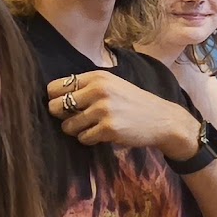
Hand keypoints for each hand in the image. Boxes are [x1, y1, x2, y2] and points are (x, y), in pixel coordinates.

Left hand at [48, 72, 197, 161]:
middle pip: (56, 106)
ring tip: (94, 127)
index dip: (56, 99)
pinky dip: (90, 139)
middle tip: (77, 119)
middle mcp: (98, 90)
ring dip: (77, 130)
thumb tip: (53, 99)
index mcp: (97, 77)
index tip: (67, 107)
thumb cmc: (134, 103)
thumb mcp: (113, 85)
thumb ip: (87, 88)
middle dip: (63, 117)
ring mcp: (103, 109)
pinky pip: (83, 138)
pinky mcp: (108, 128)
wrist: (163, 120)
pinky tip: (104, 134)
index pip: (56, 87)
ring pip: (68, 126)